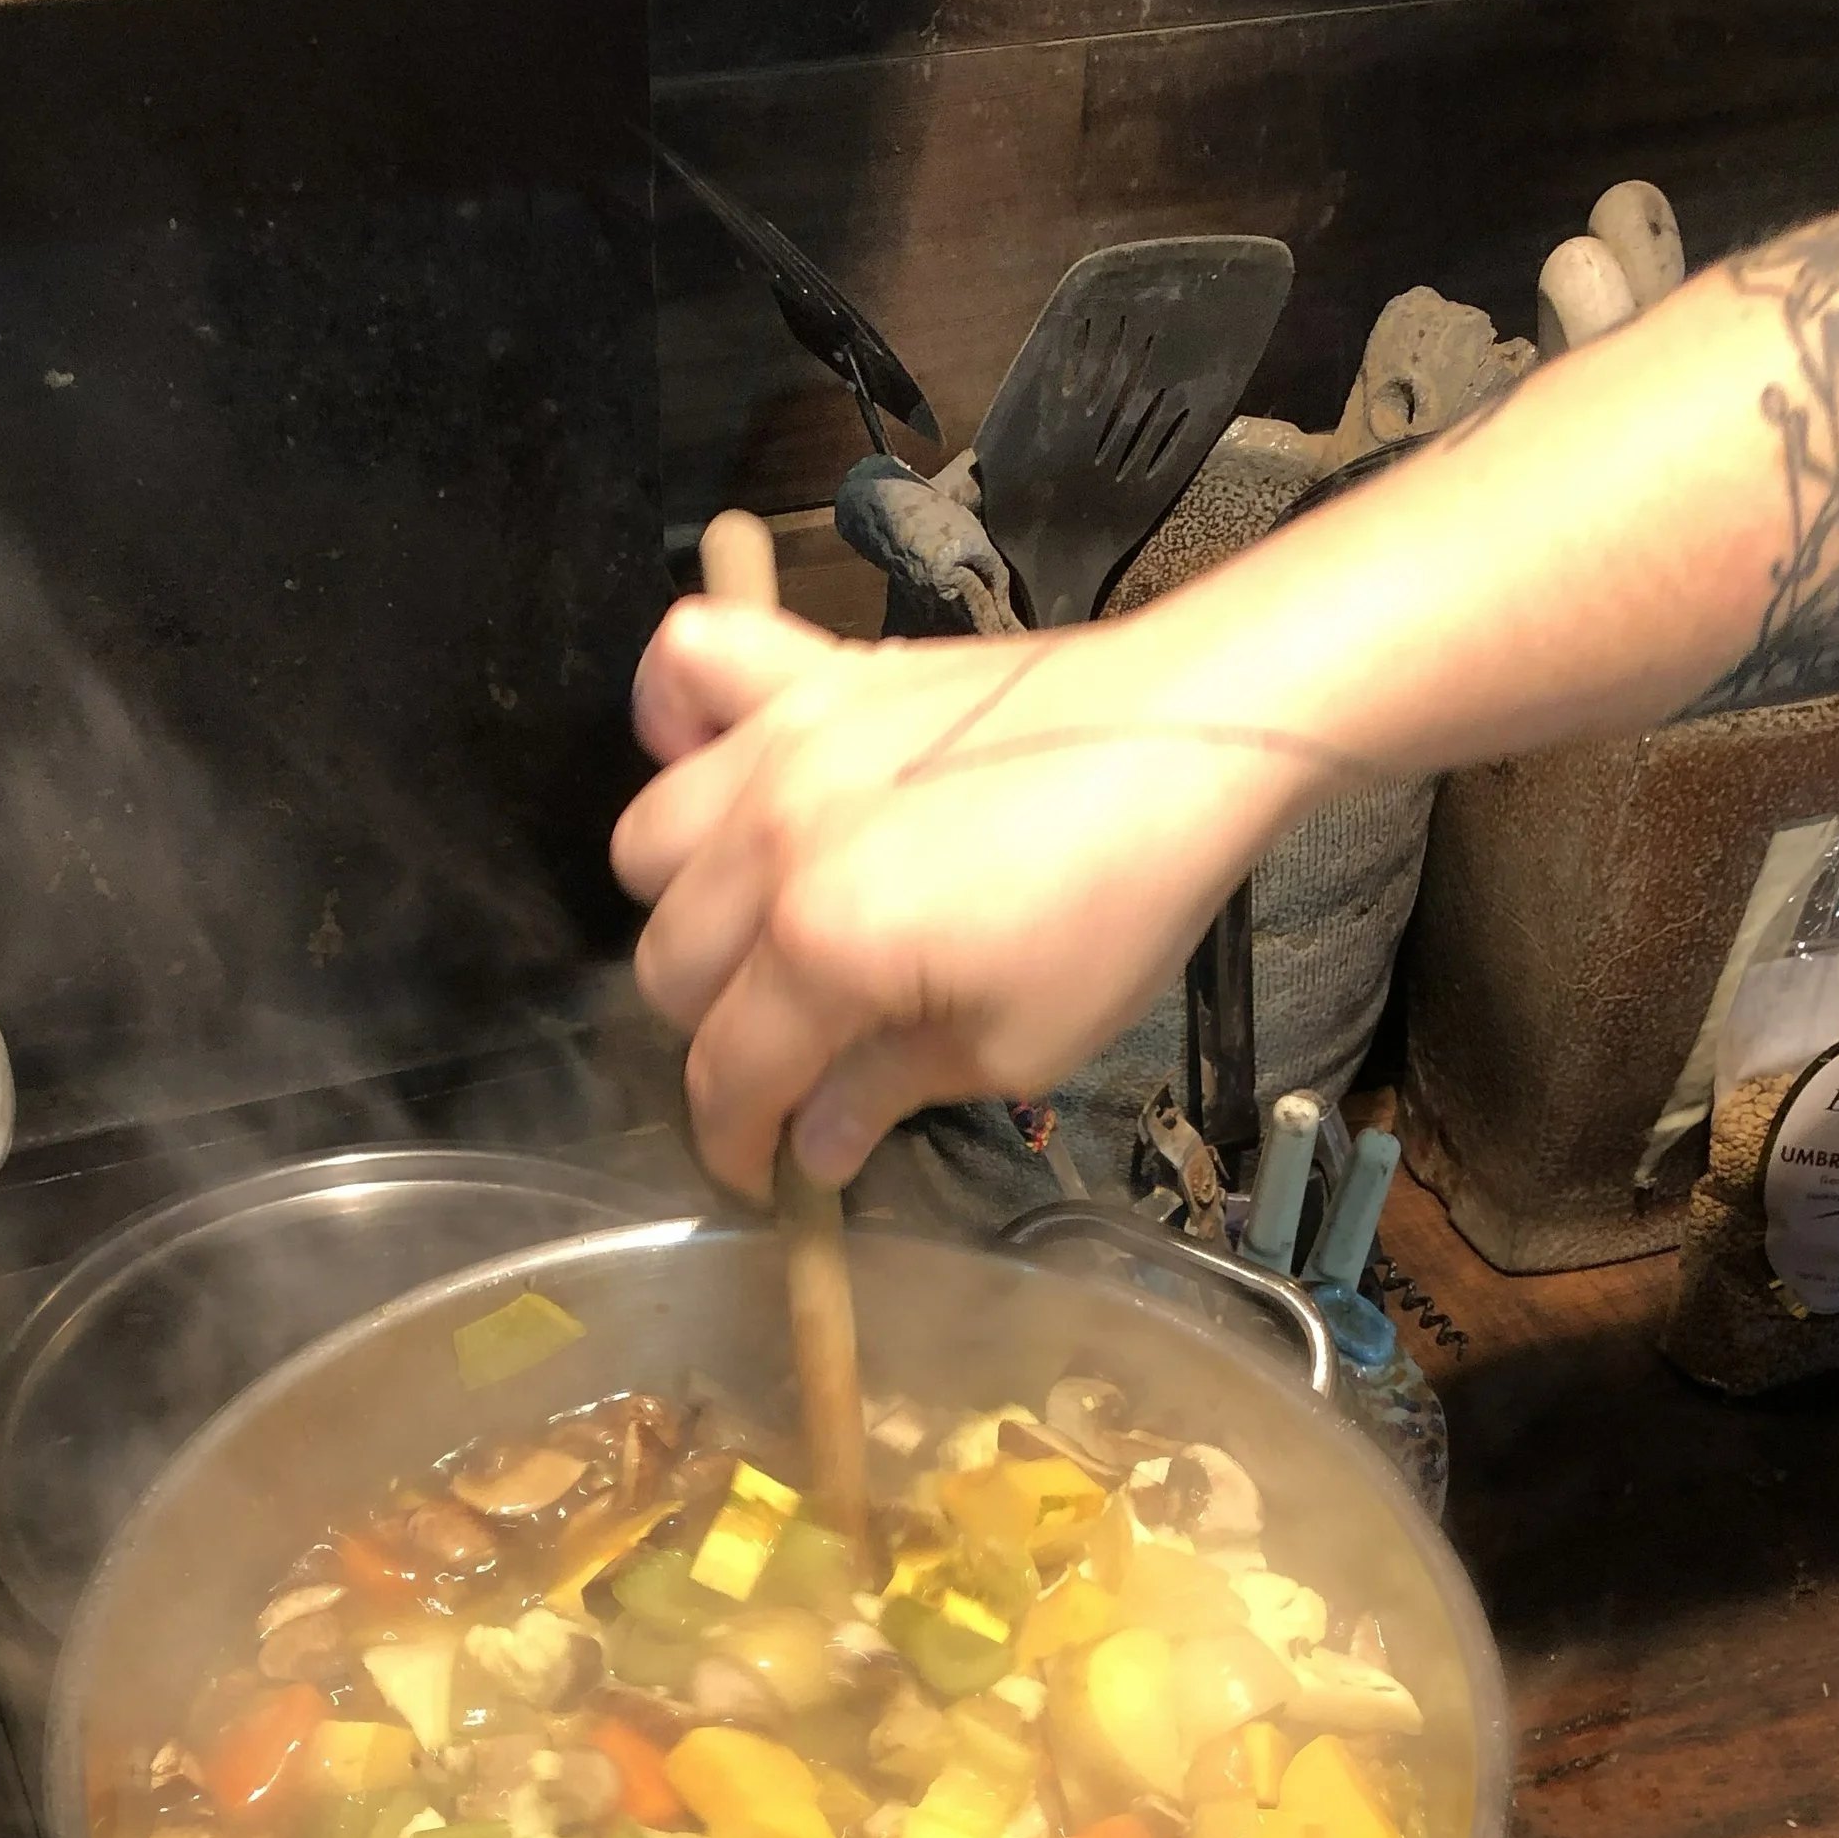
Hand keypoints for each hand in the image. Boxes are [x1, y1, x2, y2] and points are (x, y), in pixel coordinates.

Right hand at [610, 595, 1312, 1199]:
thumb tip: (813, 1145)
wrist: (1189, 733)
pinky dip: (672, 718)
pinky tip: (719, 773)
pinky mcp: (814, 675)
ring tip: (763, 932)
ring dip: (688, 908)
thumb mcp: (1020, 1042)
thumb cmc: (1121, 898)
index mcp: (825, 946)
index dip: (736, 1144)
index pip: (726, 1072)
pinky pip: (686, 665)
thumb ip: (888, 1091)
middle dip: (718, 1039)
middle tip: (794, 1059)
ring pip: (649, 845)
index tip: (765, 1172)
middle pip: (669, 969)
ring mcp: (781, 744)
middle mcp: (772, 842)